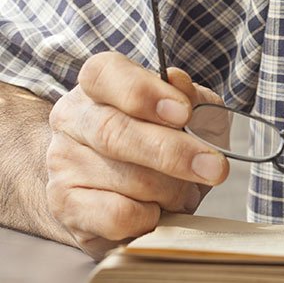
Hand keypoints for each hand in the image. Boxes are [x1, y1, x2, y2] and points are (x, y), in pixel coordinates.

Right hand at [45, 52, 229, 258]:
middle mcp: (72, 120)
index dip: (143, 92)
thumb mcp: (189, 112)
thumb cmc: (163, 142)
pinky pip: (116, 215)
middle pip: (113, 131)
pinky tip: (155, 210)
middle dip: (171, 152)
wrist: (125, 191)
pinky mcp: (66, 207)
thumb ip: (190, 96)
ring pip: (123, 178)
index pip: (104, 74)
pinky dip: (149, 216)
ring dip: (170, 190)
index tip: (183, 113)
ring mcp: (62, 164)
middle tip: (213, 168)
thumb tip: (178, 83)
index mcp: (98, 86)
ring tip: (184, 192)